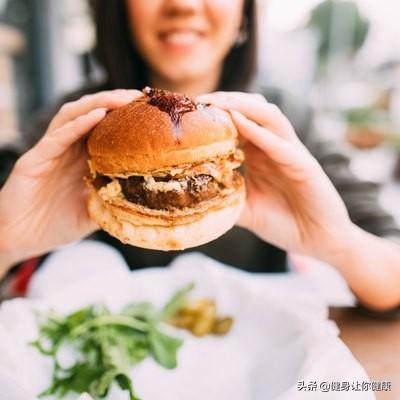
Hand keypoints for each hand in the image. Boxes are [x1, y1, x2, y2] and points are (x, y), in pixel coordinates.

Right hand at [0, 89, 141, 267]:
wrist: (22, 240)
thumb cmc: (55, 225)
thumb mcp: (93, 212)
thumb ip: (112, 200)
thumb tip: (143, 199)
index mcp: (80, 159)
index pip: (103, 128)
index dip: (124, 116)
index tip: (148, 110)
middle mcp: (66, 150)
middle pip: (89, 114)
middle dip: (114, 101)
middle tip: (139, 96)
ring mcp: (50, 152)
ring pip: (72, 116)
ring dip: (98, 104)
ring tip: (122, 99)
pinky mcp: (35, 160)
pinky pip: (57, 137)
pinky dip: (77, 125)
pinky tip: (97, 116)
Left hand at [198, 92, 352, 260]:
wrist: (318, 241)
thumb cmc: (284, 224)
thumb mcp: (246, 210)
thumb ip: (226, 200)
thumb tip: (196, 199)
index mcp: (260, 155)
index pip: (238, 123)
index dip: (216, 115)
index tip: (190, 113)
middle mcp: (275, 148)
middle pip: (252, 110)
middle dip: (225, 101)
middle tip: (198, 102)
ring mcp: (291, 153)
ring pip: (269, 116)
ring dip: (242, 106)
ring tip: (216, 103)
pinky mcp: (305, 165)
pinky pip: (280, 144)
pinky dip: (259, 131)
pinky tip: (238, 122)